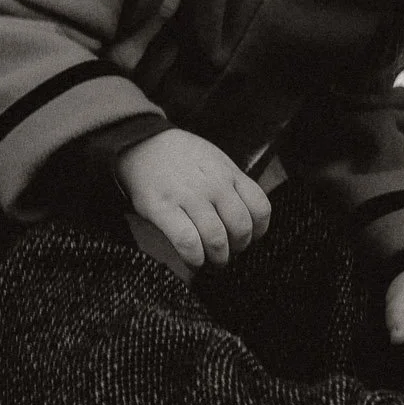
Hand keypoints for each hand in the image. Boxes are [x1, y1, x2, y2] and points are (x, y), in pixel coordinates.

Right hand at [116, 128, 271, 267]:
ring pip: (216, 240)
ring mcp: (189, 197)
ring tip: (210, 261)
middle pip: (241, 229)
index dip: (258, 231)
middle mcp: (214, 186)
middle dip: (238, 249)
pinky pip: (188, 242)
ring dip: (217, 259)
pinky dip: (194, 258)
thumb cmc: (181, 157)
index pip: (261, 209)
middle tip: (228, 252)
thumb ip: (232, 185)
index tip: (249, 237)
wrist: (142, 143)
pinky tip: (193, 260)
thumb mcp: (216, 161)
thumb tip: (245, 218)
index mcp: (229, 174)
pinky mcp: (164, 209)